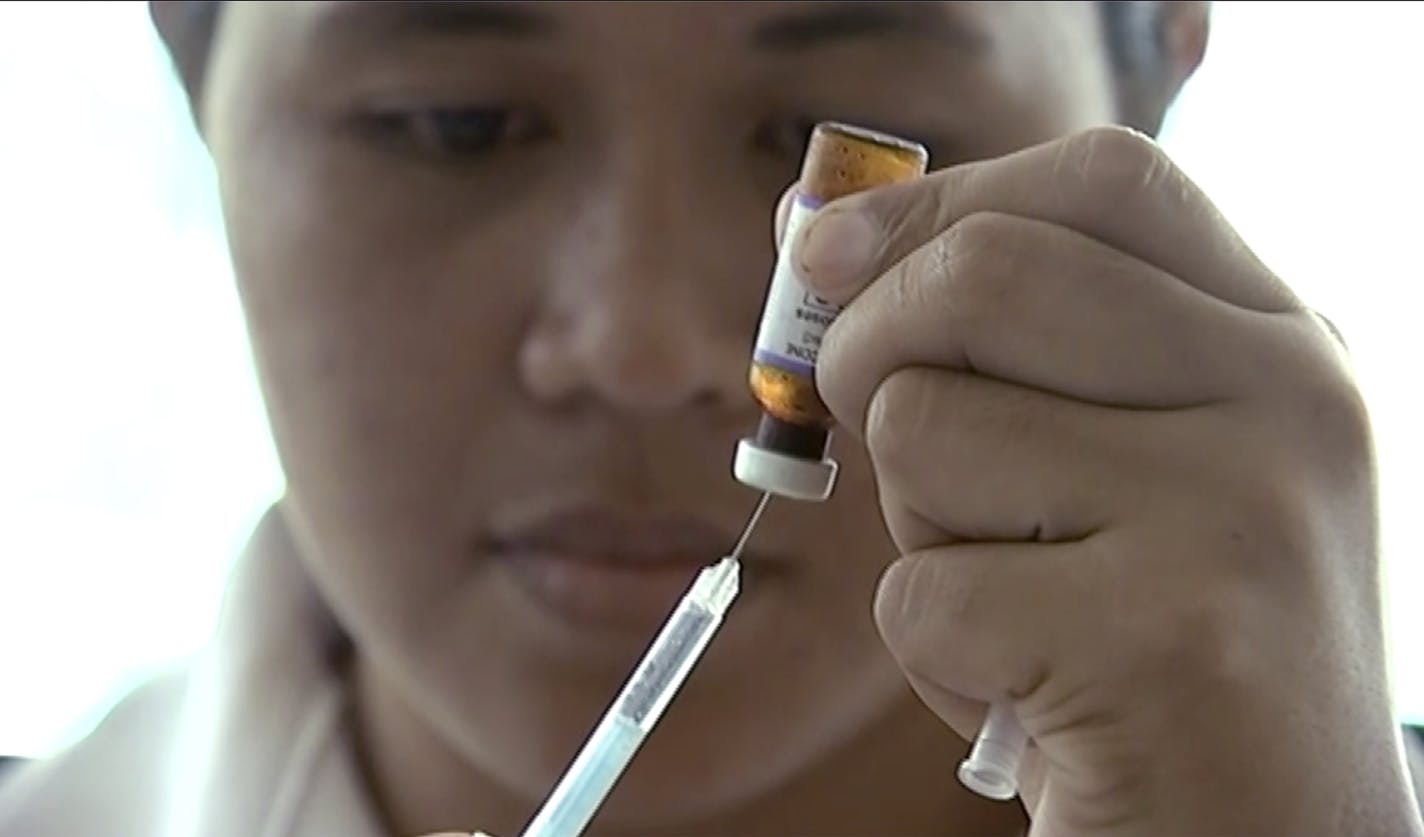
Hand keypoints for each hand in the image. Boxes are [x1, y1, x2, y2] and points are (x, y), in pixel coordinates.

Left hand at [790, 126, 1423, 834]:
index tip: (822, 249)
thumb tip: (811, 226)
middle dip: (871, 353)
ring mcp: (1236, 516)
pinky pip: (922, 592)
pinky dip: (937, 656)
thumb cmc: (1154, 645)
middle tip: (875, 435)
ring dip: (921, 530)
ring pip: (926, 431)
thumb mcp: (1122, 464)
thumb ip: (1006, 343)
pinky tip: (1035, 692)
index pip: (1101, 182)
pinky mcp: (1163, 643)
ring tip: (1023, 602)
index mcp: (1276, 346)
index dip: (935, 199)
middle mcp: (1286, 404)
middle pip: (984, 273)